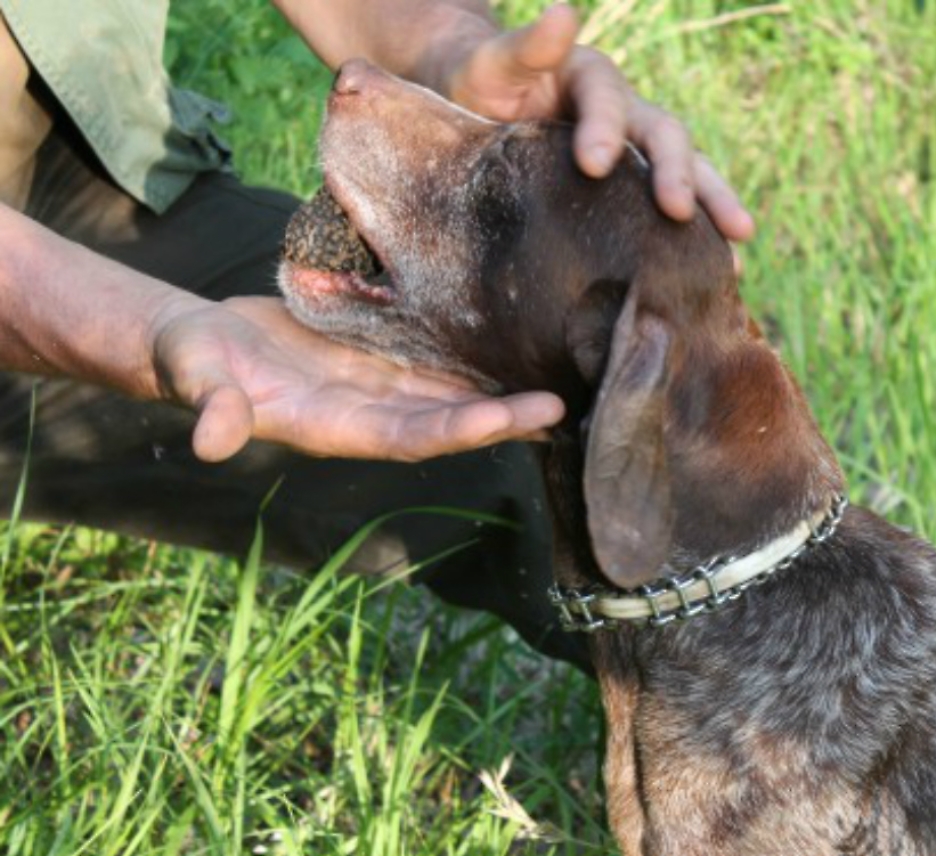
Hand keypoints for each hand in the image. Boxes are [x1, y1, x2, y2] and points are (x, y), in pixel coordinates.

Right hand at [148, 296, 564, 462]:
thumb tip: (209, 440)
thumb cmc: (194, 362)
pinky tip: (513, 354)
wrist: (202, 345)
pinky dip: (472, 367)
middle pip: (446, 421)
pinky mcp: (376, 359)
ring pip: (449, 395)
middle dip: (502, 418)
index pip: (409, 436)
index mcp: (334, 427)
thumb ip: (212, 405)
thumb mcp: (199, 377)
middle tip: (562, 405)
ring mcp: (376, 388)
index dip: (460, 430)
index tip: (510, 419)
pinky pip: (433, 366)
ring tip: (558, 388)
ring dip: (499, 397)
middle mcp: (367, 413)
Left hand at [441, 3, 754, 244]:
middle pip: (666, 136)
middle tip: (680, 211)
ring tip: (737, 248)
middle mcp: (626, 112)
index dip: (606, 129)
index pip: (607, 99)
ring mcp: (636, 152)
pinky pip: (674, 209)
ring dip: (713, 207)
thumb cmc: (480, 84)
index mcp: (591, 79)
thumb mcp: (491, 64)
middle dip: (679, 174)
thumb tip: (563, 11)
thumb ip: (526, 46)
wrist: (481, 107)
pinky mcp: (633, 190)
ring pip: (687, 173)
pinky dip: (698, 238)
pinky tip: (719, 271)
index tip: (593, 165)